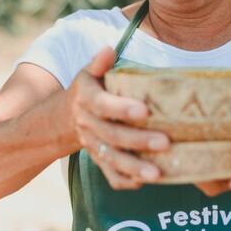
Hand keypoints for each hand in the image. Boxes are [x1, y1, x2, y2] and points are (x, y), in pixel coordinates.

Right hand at [67, 47, 170, 189]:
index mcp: (87, 100)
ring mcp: (93, 145)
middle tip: (166, 142)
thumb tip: (109, 49)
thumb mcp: (88, 73)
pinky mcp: (98, 160)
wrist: (65, 118)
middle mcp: (88, 124)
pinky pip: (109, 175)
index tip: (145, 110)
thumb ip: (99, 63)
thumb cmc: (88, 90)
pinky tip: (145, 182)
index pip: (104, 105)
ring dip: (135, 167)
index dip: (123, 108)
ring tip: (159, 173)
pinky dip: (126, 180)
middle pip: (113, 135)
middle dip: (139, 140)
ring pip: (112, 159)